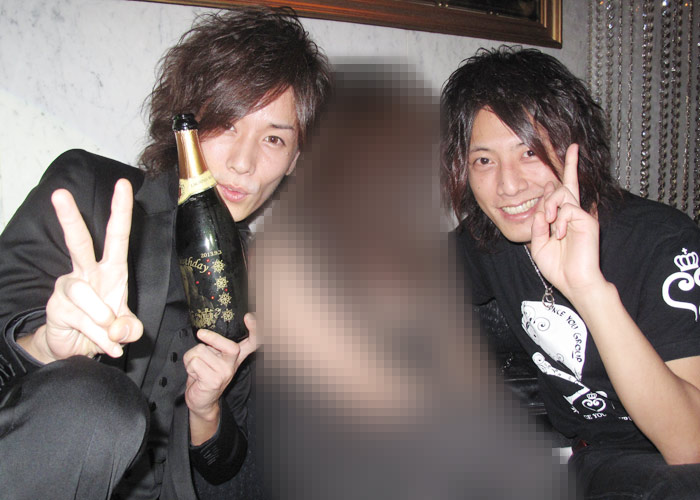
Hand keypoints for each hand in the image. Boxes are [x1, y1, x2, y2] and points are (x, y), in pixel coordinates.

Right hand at [21, 179, 142, 361]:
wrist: (76, 348)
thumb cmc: (104, 327)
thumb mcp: (126, 328)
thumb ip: (130, 328)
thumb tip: (118, 329)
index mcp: (111, 269)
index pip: (116, 236)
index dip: (120, 211)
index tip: (122, 185)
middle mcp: (86, 272)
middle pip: (78, 242)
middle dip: (69, 218)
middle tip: (59, 194)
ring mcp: (68, 287)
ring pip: (87, 295)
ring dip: (104, 320)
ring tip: (110, 335)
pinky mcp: (56, 306)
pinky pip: (82, 320)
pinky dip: (98, 336)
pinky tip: (101, 344)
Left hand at [184, 313, 257, 443]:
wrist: (201, 399)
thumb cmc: (204, 373)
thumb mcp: (213, 356)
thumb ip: (214, 344)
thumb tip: (206, 332)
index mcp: (236, 355)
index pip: (253, 341)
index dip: (254, 329)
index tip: (249, 317)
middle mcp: (233, 364)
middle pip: (231, 347)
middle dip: (213, 339)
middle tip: (201, 334)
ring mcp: (225, 373)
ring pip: (202, 351)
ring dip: (192, 356)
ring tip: (197, 365)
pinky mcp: (213, 381)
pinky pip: (195, 362)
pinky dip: (188, 365)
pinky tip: (194, 373)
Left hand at [529, 144, 605, 297]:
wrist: (573, 281)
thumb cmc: (557, 266)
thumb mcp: (539, 242)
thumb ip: (538, 224)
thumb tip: (541, 206)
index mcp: (561, 218)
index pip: (561, 192)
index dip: (562, 174)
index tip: (569, 152)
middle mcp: (573, 213)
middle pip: (569, 183)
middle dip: (570, 164)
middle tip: (571, 148)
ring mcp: (581, 216)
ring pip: (563, 194)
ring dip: (549, 205)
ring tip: (548, 222)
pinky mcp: (587, 220)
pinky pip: (568, 209)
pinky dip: (559, 220)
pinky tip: (559, 234)